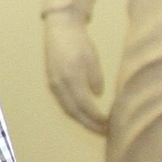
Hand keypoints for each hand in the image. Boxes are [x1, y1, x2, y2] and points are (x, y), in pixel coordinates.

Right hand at [44, 12, 109, 135]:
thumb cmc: (79, 41)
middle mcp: (59, 84)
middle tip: (104, 132)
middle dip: (89, 124)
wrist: (60, 28)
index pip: (85, 105)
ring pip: (67, 109)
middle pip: (74, 112)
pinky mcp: (52, 83)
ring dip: (82, 120)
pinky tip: (85, 114)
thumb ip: (95, 77)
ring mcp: (53, 85)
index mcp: (71, 78)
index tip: (109, 124)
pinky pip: (64, 103)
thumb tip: (97, 95)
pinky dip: (75, 112)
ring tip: (96, 126)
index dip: (97, 118)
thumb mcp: (92, 57)